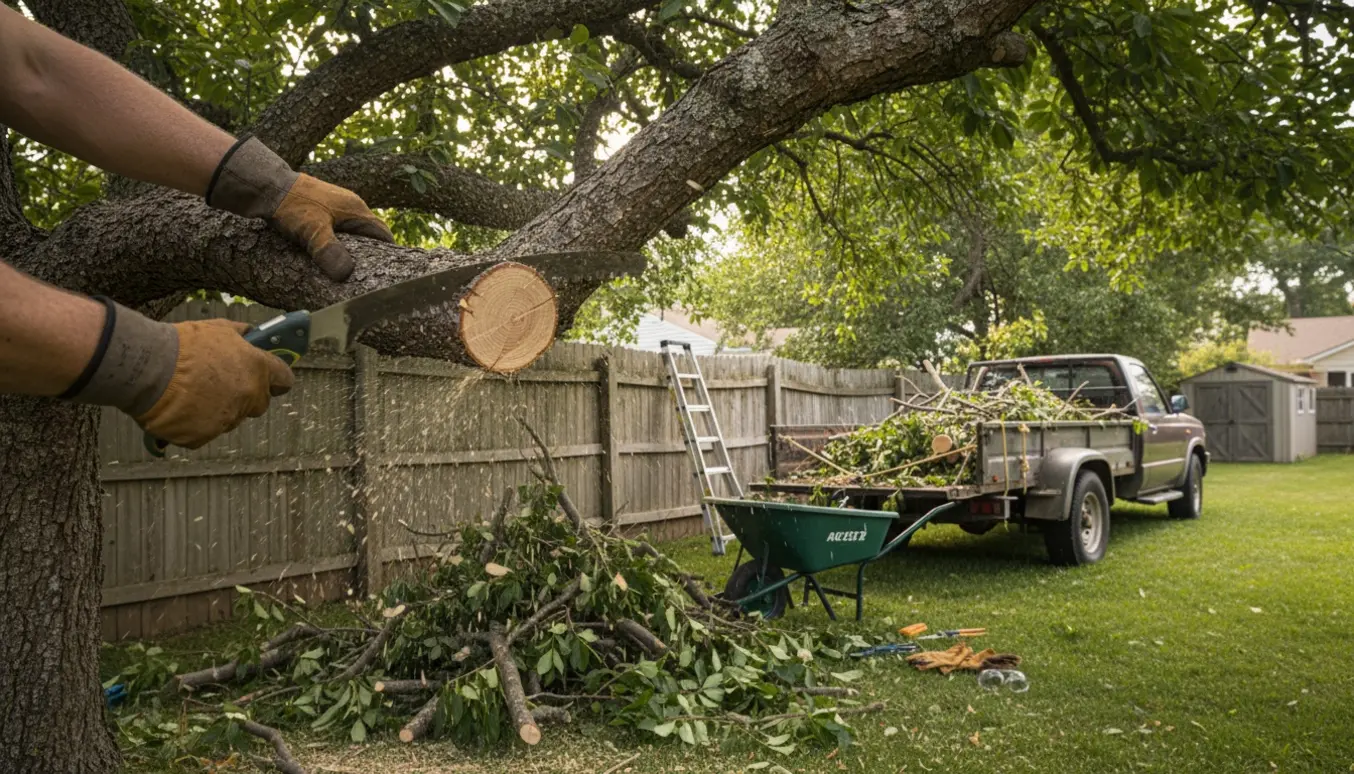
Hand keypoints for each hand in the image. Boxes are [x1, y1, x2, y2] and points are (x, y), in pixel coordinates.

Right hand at [136, 319, 294, 447]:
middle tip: (221, 384)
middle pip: (258, 404)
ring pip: (230, 418)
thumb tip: (251, 333)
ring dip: (218, 409)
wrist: (149, 368)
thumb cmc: (180, 346)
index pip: (284, 379)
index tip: (273, 380)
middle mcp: (248, 396)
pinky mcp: (204, 436)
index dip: (277, 379)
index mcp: (257, 369)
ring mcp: (228, 418)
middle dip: (246, 396)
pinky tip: (179, 407)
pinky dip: (194, 424)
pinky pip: (204, 432)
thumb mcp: (217, 329)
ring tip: (191, 393)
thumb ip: (241, 334)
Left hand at [206, 136, 393, 280]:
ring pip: (352, 230)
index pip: (382, 233)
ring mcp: (334, 206)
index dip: (389, 251)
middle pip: (369, 233)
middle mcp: (349, 205)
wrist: (264, 185)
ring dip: (353, 248)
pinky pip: (337, 228)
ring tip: (348, 268)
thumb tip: (345, 274)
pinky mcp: (320, 209)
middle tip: (368, 274)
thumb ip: (328, 251)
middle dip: (371, 252)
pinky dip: (338, 242)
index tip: (390, 271)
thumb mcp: (312, 229)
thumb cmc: (291, 204)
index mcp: (355, 209)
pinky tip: (327, 254)